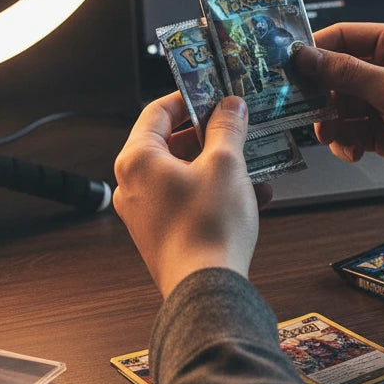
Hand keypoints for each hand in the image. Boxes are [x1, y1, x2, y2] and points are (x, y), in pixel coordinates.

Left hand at [114, 94, 271, 297]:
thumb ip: (227, 128)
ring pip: (183, 173)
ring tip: (251, 162)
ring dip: (219, 164)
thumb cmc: (208, 228)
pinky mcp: (160, 233)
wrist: (206, 289)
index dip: (188, 98)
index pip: (157, 111)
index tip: (213, 93)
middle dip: (210, 134)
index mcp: (137, 160)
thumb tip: (229, 107)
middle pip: (170, 143)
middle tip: (236, 126)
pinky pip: (187, 199)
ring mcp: (144, 212)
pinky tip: (251, 194)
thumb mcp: (226, 164)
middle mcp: (132, 185)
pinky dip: (214, 191)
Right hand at [293, 23, 383, 234]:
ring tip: (336, 137)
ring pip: (339, 105)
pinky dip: (346, 141)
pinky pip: (351, 130)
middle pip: (336, 73)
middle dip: (320, 94)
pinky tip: (354, 152)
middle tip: (301, 110)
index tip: (286, 68)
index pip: (343, 36)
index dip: (314, 51)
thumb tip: (305, 56)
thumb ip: (347, 73)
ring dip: (331, 123)